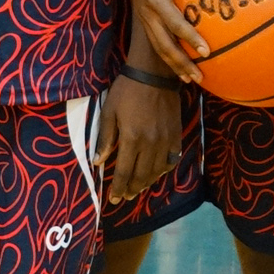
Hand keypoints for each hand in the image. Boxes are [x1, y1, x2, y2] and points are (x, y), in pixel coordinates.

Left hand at [96, 73, 181, 202]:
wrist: (154, 74)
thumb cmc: (127, 90)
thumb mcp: (109, 112)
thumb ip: (105, 138)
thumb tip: (98, 162)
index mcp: (132, 139)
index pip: (124, 172)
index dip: (118, 188)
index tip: (113, 199)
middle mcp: (150, 144)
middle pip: (141, 176)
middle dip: (132, 189)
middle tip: (124, 196)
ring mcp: (165, 140)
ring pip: (157, 171)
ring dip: (147, 183)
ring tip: (138, 188)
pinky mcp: (175, 134)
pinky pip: (171, 159)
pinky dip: (164, 169)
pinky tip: (157, 172)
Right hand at [120, 0, 214, 82]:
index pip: (173, 22)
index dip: (188, 37)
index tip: (205, 51)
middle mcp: (147, 11)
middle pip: (163, 43)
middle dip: (180, 62)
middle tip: (198, 77)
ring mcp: (145, 15)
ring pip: (158, 46)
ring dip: (173, 63)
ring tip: (190, 79)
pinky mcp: (147, 16)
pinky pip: (157, 40)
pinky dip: (168, 54)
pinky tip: (181, 64)